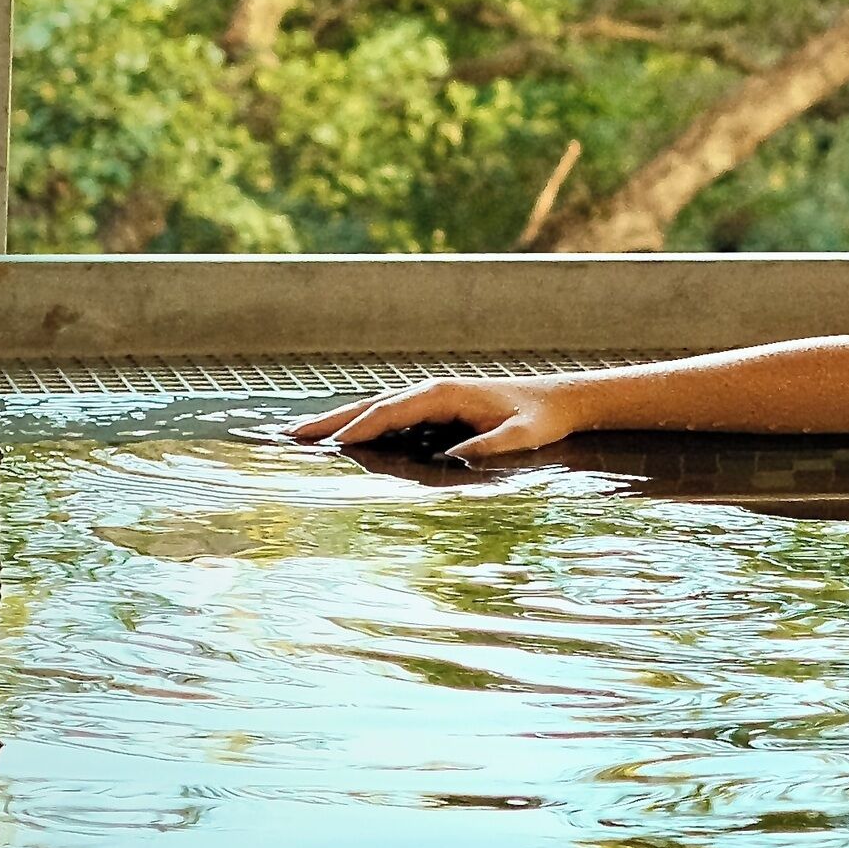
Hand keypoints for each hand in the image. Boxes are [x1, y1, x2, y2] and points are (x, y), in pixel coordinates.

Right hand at [288, 374, 581, 462]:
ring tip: (302, 436)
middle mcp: (430, 391)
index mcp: (442, 395)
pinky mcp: (436, 407)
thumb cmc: (540, 419)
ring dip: (339, 421)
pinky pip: (389, 415)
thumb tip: (454, 457)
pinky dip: (361, 423)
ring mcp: (431, 397)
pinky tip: (345, 438)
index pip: (387, 413)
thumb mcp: (520, 436)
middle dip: (330, 421)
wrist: (560, 400)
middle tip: (288, 436)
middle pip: (369, 405)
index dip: (355, 430)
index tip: (324, 446)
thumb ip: (490, 446)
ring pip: (375, 408)